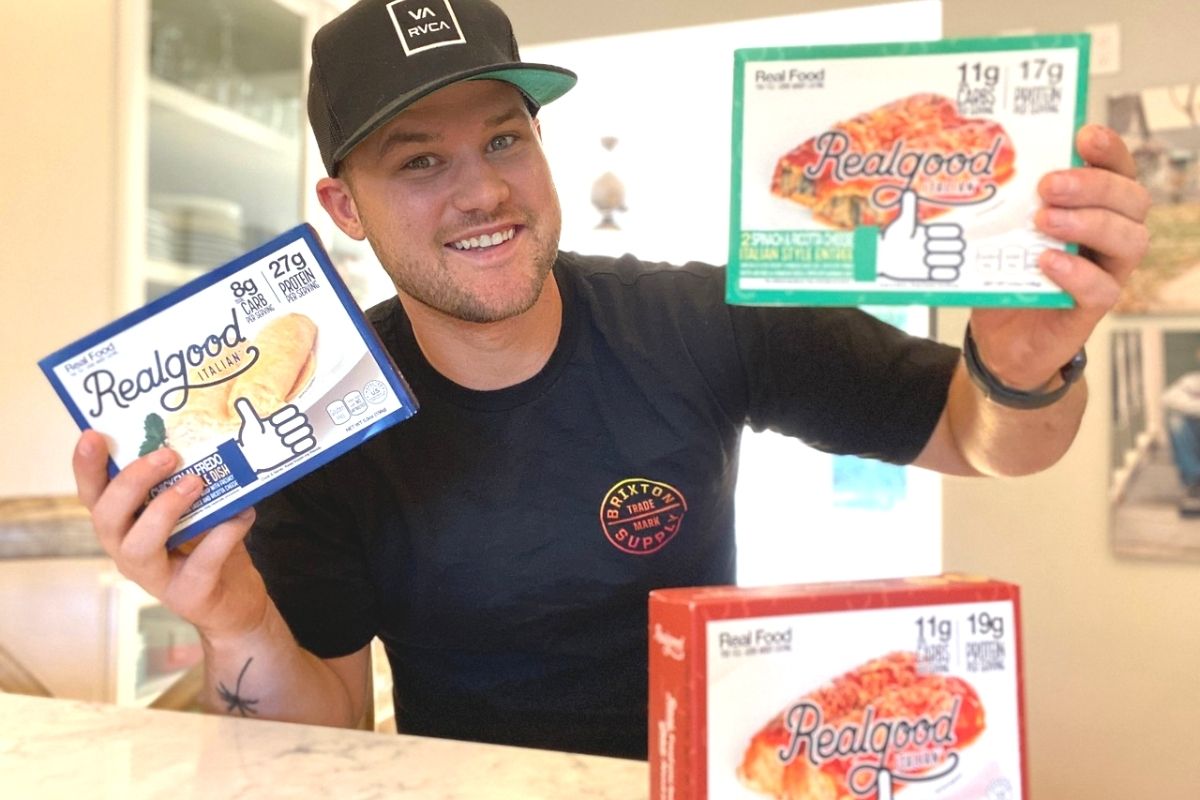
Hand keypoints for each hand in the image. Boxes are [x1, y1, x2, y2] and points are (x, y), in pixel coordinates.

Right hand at [73, 430, 269, 641]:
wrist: (236, 602)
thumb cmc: (208, 546)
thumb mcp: (194, 510)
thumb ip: (185, 481)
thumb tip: (198, 436)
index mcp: (124, 526)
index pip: (94, 495)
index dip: (87, 468)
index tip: (93, 435)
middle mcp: (127, 552)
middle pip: (107, 518)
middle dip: (132, 482)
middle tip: (167, 455)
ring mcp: (154, 578)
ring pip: (139, 545)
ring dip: (166, 509)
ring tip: (196, 483)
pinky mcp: (188, 595)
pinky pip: (201, 562)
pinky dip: (224, 534)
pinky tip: (244, 513)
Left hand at [233, 397, 315, 473]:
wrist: (254, 458)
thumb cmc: (252, 440)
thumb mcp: (250, 426)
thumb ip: (248, 412)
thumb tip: (240, 400)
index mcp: (279, 419)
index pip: (290, 410)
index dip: (284, 415)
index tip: (273, 422)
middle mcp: (288, 427)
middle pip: (300, 419)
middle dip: (290, 426)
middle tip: (278, 432)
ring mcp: (293, 437)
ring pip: (306, 430)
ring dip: (296, 436)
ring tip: (284, 441)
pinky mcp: (296, 449)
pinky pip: (307, 443)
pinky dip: (303, 444)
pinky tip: (292, 448)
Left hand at [877, 190, 965, 282]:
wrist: (882, 259)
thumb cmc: (891, 239)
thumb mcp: (901, 224)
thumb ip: (908, 209)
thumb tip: (910, 191)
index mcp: (930, 232)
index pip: (950, 231)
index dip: (945, 232)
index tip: (931, 234)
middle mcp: (934, 246)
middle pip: (955, 246)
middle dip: (945, 247)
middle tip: (927, 248)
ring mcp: (932, 260)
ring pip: (954, 259)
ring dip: (943, 260)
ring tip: (927, 260)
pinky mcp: (928, 275)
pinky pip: (946, 275)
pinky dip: (945, 273)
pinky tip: (933, 271)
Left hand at [967, 124, 1150, 389]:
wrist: (1001, 338)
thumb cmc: (1007, 274)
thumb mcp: (1000, 232)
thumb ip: (1000, 204)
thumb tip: (965, 165)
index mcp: (1093, 206)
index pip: (1117, 170)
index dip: (1109, 149)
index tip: (1083, 135)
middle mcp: (1109, 234)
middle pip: (1131, 199)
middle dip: (1094, 185)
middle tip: (1048, 185)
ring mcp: (1105, 271)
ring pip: (1129, 239)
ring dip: (1089, 223)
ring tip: (1045, 221)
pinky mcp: (1092, 307)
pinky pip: (1103, 288)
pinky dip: (1077, 272)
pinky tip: (1047, 261)